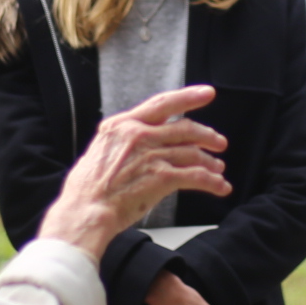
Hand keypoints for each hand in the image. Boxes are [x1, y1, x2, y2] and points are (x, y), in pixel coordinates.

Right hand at [37, 85, 227, 255]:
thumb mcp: (101, 150)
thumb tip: (137, 140)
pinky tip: (220, 187)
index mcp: (122, 124)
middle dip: (207, 135)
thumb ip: (122, 141)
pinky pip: (197, 176)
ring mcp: (151, 154)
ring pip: (193, 152)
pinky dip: (212, 182)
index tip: (207, 93)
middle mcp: (139, 134)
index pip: (162, 103)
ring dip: (210, 162)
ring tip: (218, 169)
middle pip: (185, 128)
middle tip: (219, 142)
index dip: (188, 97)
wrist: (85, 211)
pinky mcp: (162, 176)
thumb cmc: (88, 189)